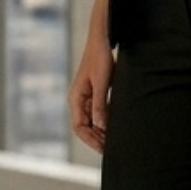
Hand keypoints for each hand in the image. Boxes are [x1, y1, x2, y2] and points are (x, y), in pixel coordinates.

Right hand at [68, 37, 114, 153]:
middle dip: (97, 139)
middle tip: (112, 148)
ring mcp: (86, 97)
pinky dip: (105, 121)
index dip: (91, 140)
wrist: (102, 40)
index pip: (79, 127)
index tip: (104, 148)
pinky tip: (114, 126)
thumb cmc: (99, 58)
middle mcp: (79, 100)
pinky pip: (98, 112)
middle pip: (85, 127)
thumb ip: (100, 105)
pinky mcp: (96, 93)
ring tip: (114, 141)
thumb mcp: (101, 83)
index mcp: (75, 99)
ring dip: (102, 131)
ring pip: (92, 121)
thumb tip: (100, 126)